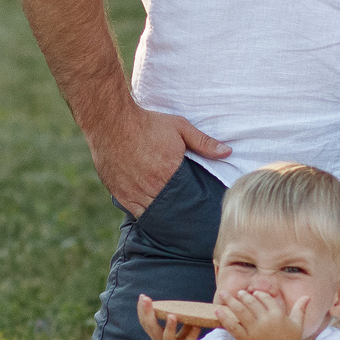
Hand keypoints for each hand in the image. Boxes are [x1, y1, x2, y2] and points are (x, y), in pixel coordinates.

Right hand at [90, 103, 230, 217]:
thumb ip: (203, 142)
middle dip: (180, 212)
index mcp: (170, 173)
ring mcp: (134, 192)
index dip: (194, 203)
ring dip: (163, 215)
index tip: (200, 207)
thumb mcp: (179, 127)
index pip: (188, 198)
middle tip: (189, 217)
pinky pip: (136, 212)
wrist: (111, 121)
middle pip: (171, 209)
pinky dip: (145, 214)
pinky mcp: (120, 193)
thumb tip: (228, 152)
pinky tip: (153, 213)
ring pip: (154, 214)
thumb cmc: (147, 123)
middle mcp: (152, 187)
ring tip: (173, 217)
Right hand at [134, 294, 203, 339]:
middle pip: (152, 328)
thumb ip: (177, 326)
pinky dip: (192, 335)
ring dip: (170, 327)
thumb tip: (184, 309)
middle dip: (148, 314)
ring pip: (168, 339)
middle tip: (146, 299)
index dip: (143, 311)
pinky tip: (197, 325)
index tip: (141, 297)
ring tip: (172, 315)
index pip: (147, 323)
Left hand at [216, 290, 308, 339]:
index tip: (253, 293)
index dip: (258, 294)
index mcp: (278, 315)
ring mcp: (255, 331)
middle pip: (251, 303)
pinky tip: (218, 311)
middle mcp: (265, 321)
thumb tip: (307, 296)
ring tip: (224, 295)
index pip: (265, 299)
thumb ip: (300, 309)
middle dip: (243, 296)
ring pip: (240, 311)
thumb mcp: (297, 325)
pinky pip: (233, 327)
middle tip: (237, 292)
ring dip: (230, 301)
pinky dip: (224, 318)